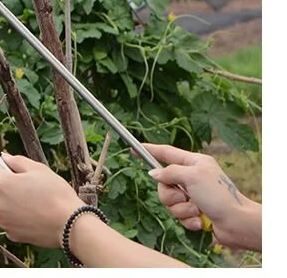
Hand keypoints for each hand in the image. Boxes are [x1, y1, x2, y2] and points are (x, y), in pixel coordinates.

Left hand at [0, 149, 81, 247]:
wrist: (71, 227)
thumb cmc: (55, 194)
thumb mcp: (37, 168)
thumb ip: (16, 161)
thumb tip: (4, 159)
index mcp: (0, 182)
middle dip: (8, 181)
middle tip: (30, 183)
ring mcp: (2, 220)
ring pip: (4, 203)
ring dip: (13, 199)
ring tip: (36, 201)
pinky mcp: (11, 234)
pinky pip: (10, 218)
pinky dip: (19, 214)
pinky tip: (35, 214)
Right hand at [143, 143, 260, 250]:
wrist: (237, 223)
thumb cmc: (218, 195)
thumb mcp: (192, 176)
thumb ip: (169, 172)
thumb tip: (154, 174)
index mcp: (192, 162)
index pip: (165, 153)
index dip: (149, 150)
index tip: (133, 148)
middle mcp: (190, 178)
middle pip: (163, 183)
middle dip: (170, 194)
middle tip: (183, 197)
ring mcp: (192, 196)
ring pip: (169, 201)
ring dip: (181, 209)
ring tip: (196, 210)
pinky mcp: (193, 212)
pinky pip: (178, 215)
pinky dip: (188, 219)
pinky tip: (200, 220)